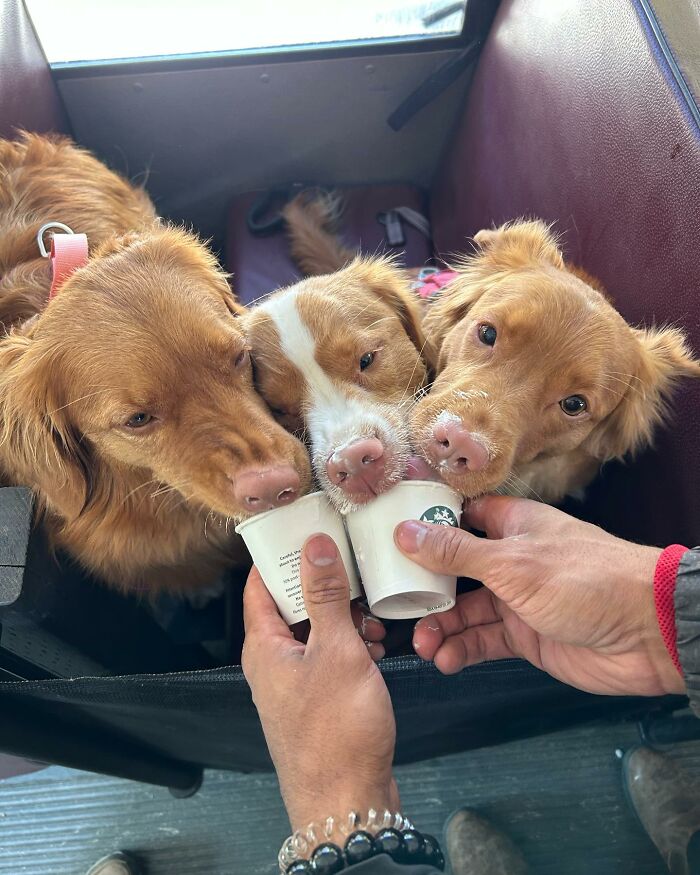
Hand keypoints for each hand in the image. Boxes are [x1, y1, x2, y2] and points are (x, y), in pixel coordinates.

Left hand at [242, 534, 398, 830]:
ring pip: (316, 632)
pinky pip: (329, 658)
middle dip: (326, 589)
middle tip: (357, 576)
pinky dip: (351, 648)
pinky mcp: (317, 700)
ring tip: (374, 623)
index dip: (282, 555)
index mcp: (264, 646)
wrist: (347, 801)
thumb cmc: (337, 728)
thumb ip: (326, 595)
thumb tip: (314, 543)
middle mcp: (272, 662)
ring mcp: (294, 683)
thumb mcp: (336, 650)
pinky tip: (376, 651)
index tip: (309, 530)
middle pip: (293, 606)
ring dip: (344, 620)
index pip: (261, 584)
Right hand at [394, 495, 684, 697]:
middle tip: (398, 603)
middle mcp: (511, 559)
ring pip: (466, 610)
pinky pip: (484, 640)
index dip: (427, 525)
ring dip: (441, 626)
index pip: (461, 516)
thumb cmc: (584, 579)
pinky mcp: (526, 636)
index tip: (389, 536)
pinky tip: (446, 659)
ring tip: (423, 645)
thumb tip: (405, 532)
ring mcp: (517, 599)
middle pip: (455, 568)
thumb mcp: (512, 563)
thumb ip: (456, 552)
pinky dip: (463, 650)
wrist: (647, 633)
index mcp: (512, 524)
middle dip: (426, 587)